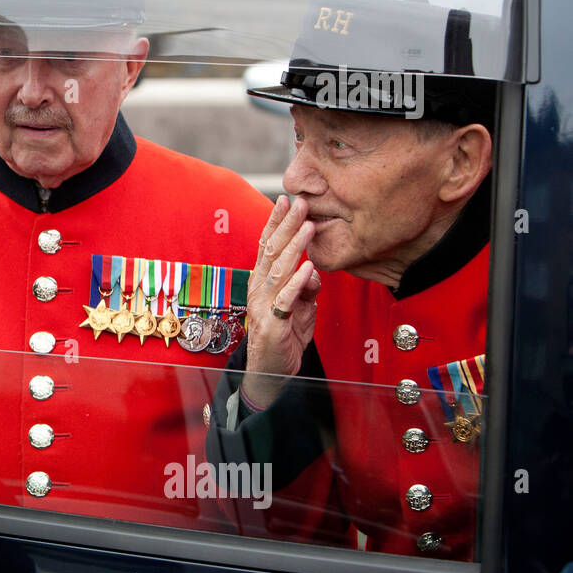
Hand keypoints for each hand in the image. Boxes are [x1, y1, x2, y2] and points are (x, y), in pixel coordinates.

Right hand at [241, 195, 321, 408]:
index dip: (276, 223)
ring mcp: (264, 306)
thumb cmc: (285, 337)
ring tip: (308, 226)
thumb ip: (306, 287)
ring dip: (294, 247)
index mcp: (262, 282)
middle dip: (286, 225)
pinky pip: (286, 301)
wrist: (271, 372)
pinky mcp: (273, 324)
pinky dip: (296, 284)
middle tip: (300, 203)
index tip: (286, 200)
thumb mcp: (301, 307)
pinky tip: (307, 269)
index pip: (267, 246)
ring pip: (278, 270)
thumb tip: (313, 271)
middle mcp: (259, 289)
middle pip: (271, 251)